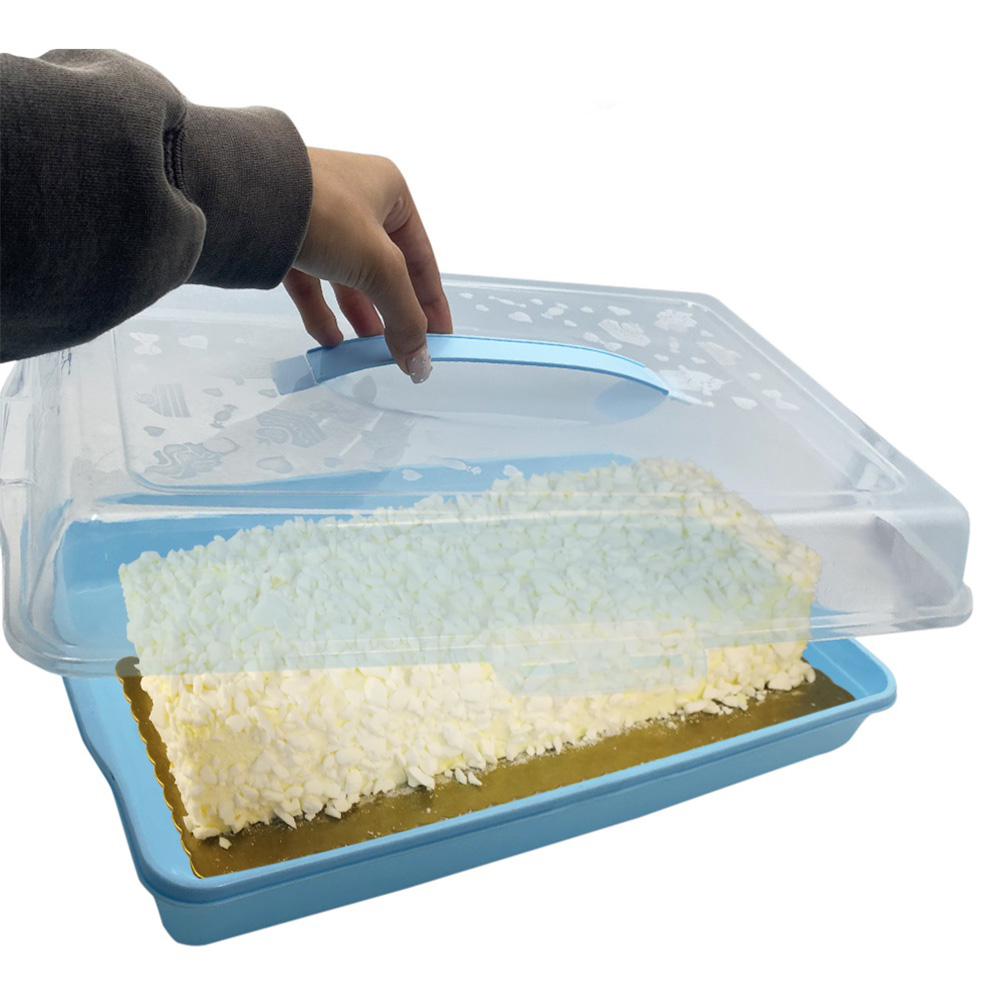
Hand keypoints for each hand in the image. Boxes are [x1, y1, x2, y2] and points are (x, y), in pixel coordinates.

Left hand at [283, 149, 451, 382]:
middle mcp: (358, 201)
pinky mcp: (286, 237)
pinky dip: (322, 312)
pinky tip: (330, 341)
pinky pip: (312, 281)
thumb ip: (405, 317)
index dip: (432, 303)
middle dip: (392, 314)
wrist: (244, 194)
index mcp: (391, 193)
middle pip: (384, 271)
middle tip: (401, 352)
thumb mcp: (380, 268)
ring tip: (366, 352)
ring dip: (359, 316)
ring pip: (348, 278)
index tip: (439, 340)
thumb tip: (421, 362)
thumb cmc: (328, 214)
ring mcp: (319, 218)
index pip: (422, 259)